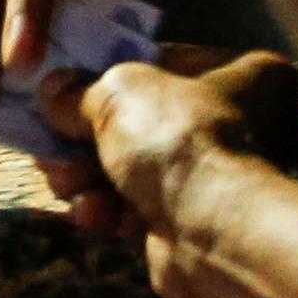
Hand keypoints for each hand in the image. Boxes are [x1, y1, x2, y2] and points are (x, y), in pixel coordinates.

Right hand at [37, 46, 297, 243]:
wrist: (214, 233)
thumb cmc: (180, 140)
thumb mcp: (117, 92)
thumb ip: (78, 90)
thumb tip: (52, 91)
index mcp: (245, 74)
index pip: (162, 63)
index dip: (108, 75)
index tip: (65, 91)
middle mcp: (242, 124)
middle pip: (138, 122)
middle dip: (85, 142)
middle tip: (55, 151)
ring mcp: (218, 178)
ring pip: (129, 170)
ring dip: (89, 180)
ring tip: (71, 187)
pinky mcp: (193, 225)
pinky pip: (136, 210)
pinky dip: (109, 213)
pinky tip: (96, 217)